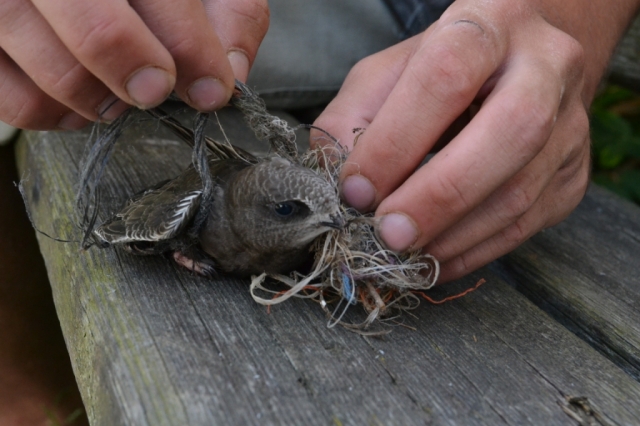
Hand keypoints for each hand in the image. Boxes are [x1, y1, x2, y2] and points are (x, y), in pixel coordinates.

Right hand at [0, 0, 268, 129]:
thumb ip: (228, 11)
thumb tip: (233, 73)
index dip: (192, 49)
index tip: (212, 91)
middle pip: (95, 28)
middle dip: (136, 70)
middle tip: (155, 93)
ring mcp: (2, 3)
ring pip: (52, 72)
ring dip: (97, 100)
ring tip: (121, 99)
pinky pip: (12, 101)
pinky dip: (53, 115)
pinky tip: (80, 104)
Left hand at [313, 0, 628, 282]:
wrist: (520, 66)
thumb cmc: (442, 70)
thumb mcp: (386, 75)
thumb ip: (352, 120)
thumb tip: (335, 185)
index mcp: (487, 26)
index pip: (445, 77)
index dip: (397, 140)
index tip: (357, 190)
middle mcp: (545, 67)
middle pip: (510, 130)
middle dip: (440, 194)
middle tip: (389, 234)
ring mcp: (570, 124)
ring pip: (521, 190)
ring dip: (453, 235)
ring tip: (404, 255)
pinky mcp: (573, 175)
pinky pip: (525, 225)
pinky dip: (472, 251)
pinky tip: (434, 260)